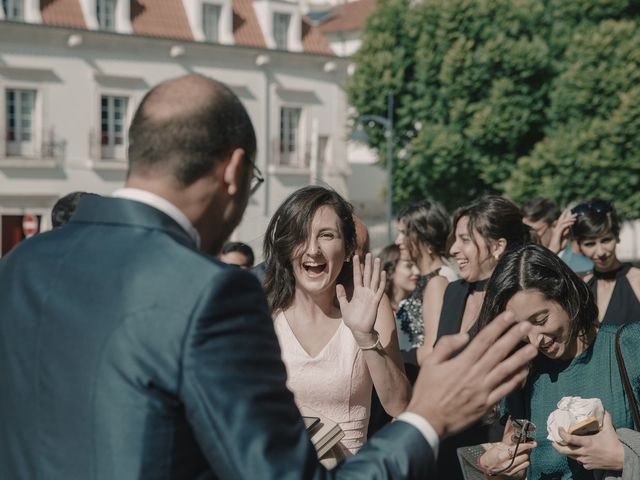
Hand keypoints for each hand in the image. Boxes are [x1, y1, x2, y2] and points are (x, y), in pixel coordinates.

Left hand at [337, 253, 385, 345]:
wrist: (359, 331)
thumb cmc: (352, 320)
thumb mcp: (344, 306)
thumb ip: (342, 295)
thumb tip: (338, 284)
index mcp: (358, 292)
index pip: (357, 276)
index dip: (357, 266)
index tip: (356, 256)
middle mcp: (365, 292)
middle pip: (367, 275)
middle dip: (368, 264)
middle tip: (369, 253)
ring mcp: (371, 296)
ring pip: (374, 279)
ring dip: (376, 269)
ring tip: (377, 259)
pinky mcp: (375, 301)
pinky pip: (379, 290)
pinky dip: (382, 281)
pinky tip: (383, 273)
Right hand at [407, 311, 537, 438]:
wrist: (429, 420)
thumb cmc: (427, 390)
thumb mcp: (429, 363)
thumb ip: (446, 346)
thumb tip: (465, 336)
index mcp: (462, 363)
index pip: (484, 340)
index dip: (498, 326)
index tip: (509, 315)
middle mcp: (476, 375)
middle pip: (499, 352)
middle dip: (514, 337)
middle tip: (527, 326)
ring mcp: (483, 390)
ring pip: (507, 370)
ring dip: (521, 357)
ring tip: (534, 347)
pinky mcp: (487, 404)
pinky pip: (506, 389)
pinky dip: (517, 379)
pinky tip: (525, 371)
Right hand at [479, 442, 534, 477]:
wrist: (486, 466)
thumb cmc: (491, 455)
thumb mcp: (497, 446)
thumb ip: (507, 443)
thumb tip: (517, 437)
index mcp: (502, 455)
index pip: (517, 449)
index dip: (526, 445)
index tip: (533, 443)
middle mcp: (507, 463)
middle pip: (523, 456)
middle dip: (526, 450)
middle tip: (527, 446)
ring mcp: (510, 469)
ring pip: (525, 462)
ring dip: (526, 456)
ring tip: (523, 452)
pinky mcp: (512, 473)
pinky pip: (523, 467)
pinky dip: (524, 462)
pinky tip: (521, 459)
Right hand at [548, 209, 576, 253]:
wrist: (554, 250)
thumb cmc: (558, 246)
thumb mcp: (564, 238)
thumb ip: (566, 233)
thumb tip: (569, 229)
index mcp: (558, 230)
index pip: (562, 221)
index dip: (566, 216)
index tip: (571, 213)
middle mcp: (556, 228)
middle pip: (562, 219)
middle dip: (568, 215)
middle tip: (575, 213)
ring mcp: (556, 230)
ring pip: (562, 221)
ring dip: (569, 219)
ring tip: (575, 218)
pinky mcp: (557, 233)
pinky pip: (563, 226)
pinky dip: (568, 223)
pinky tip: (572, 223)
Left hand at [552, 411, 623, 469]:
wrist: (622, 459)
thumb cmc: (614, 444)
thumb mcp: (609, 430)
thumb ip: (605, 419)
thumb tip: (604, 409)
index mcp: (587, 442)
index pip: (569, 439)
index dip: (561, 434)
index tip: (559, 428)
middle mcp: (584, 452)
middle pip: (565, 451)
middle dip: (556, 446)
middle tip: (553, 441)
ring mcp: (586, 460)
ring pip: (571, 457)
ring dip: (567, 451)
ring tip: (564, 446)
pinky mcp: (589, 466)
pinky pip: (579, 462)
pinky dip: (577, 457)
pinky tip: (577, 453)